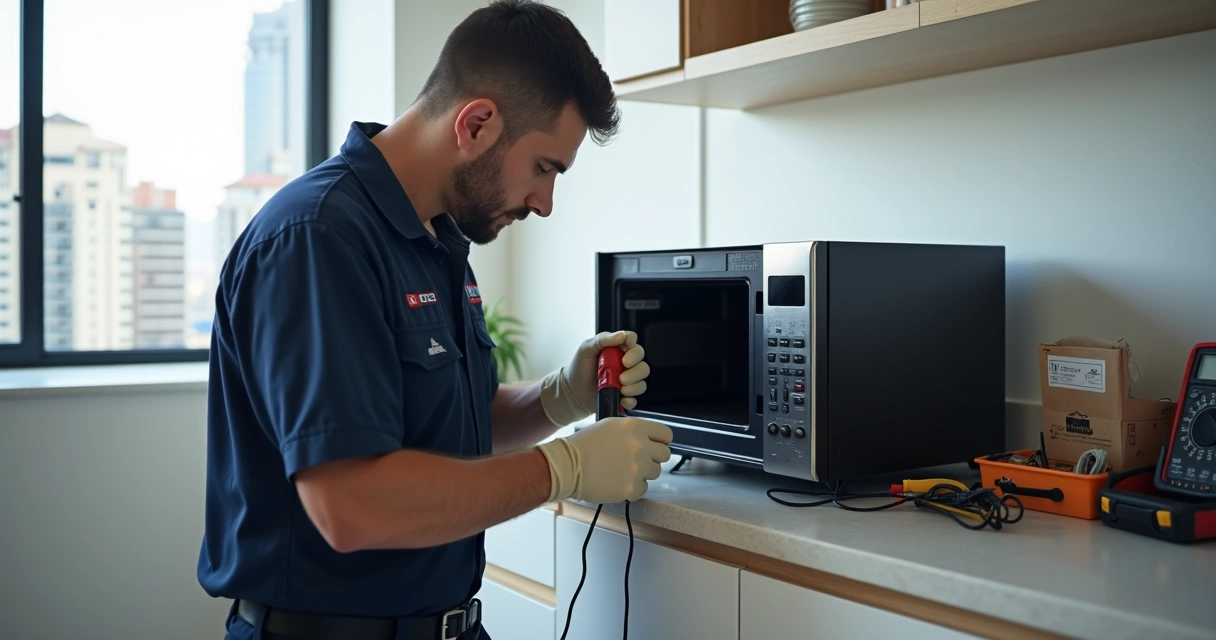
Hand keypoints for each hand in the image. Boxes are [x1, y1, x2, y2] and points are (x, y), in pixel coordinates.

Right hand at [536, 417, 672, 502]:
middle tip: (636, 460)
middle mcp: (640, 446)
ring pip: (655, 472)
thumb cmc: (584, 445)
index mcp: (635, 427)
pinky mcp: (632, 488)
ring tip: (622, 471)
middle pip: (664, 454)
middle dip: (652, 457)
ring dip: (643, 472)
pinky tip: (617, 482)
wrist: (567, 466)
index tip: (654, 446)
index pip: (666, 434)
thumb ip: (633, 431)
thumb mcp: (610, 426)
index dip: (660, 441)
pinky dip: (633, 487)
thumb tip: (648, 440)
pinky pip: (643, 488)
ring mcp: (638, 468)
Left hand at [539, 331, 650, 426]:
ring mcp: (626, 380)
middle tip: (621, 376)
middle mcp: (625, 363)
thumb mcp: (586, 348)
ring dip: (634, 385)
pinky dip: (631, 399)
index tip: (624, 353)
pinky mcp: (625, 395)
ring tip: (620, 388)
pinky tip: (621, 398)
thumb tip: (621, 335)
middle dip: (635, 370)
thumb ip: (603, 339)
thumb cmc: (578, 368)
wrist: (572, 391)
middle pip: (642, 362)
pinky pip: (636, 398)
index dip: (632, 346)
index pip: (633, 341)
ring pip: (642, 381)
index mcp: (617, 348)